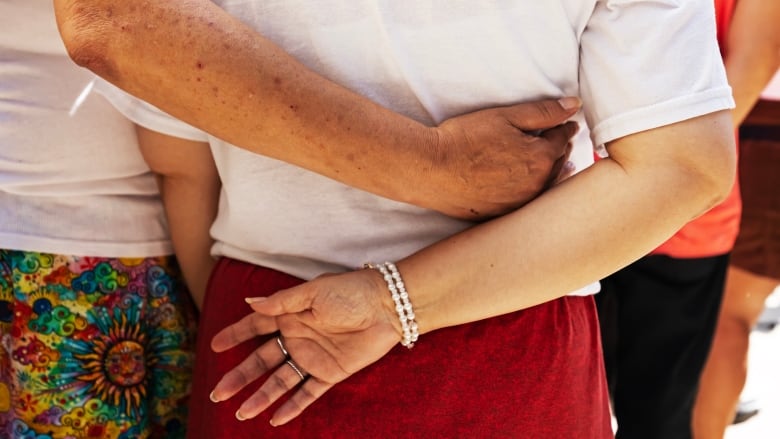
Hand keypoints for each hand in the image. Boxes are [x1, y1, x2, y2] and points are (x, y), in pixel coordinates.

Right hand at [209, 269, 399, 425]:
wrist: (387, 306)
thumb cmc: (351, 291)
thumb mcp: (313, 292)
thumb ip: (281, 302)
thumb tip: (249, 302)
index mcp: (291, 315)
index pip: (257, 326)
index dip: (236, 335)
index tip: (215, 346)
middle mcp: (299, 337)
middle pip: (263, 360)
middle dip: (241, 376)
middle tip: (218, 393)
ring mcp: (314, 357)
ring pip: (281, 381)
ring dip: (262, 396)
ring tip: (242, 413)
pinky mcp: (332, 372)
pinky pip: (308, 392)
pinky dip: (293, 406)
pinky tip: (275, 419)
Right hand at [424, 97, 579, 219]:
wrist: (430, 170)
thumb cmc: (465, 139)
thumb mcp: (505, 117)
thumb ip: (543, 112)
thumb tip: (573, 106)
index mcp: (541, 159)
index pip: (562, 138)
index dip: (564, 126)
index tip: (567, 123)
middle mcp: (535, 186)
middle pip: (558, 163)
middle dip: (561, 149)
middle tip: (560, 139)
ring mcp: (519, 204)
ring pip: (544, 185)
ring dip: (550, 172)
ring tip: (548, 163)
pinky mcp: (501, 214)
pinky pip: (525, 201)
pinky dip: (530, 189)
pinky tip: (523, 183)